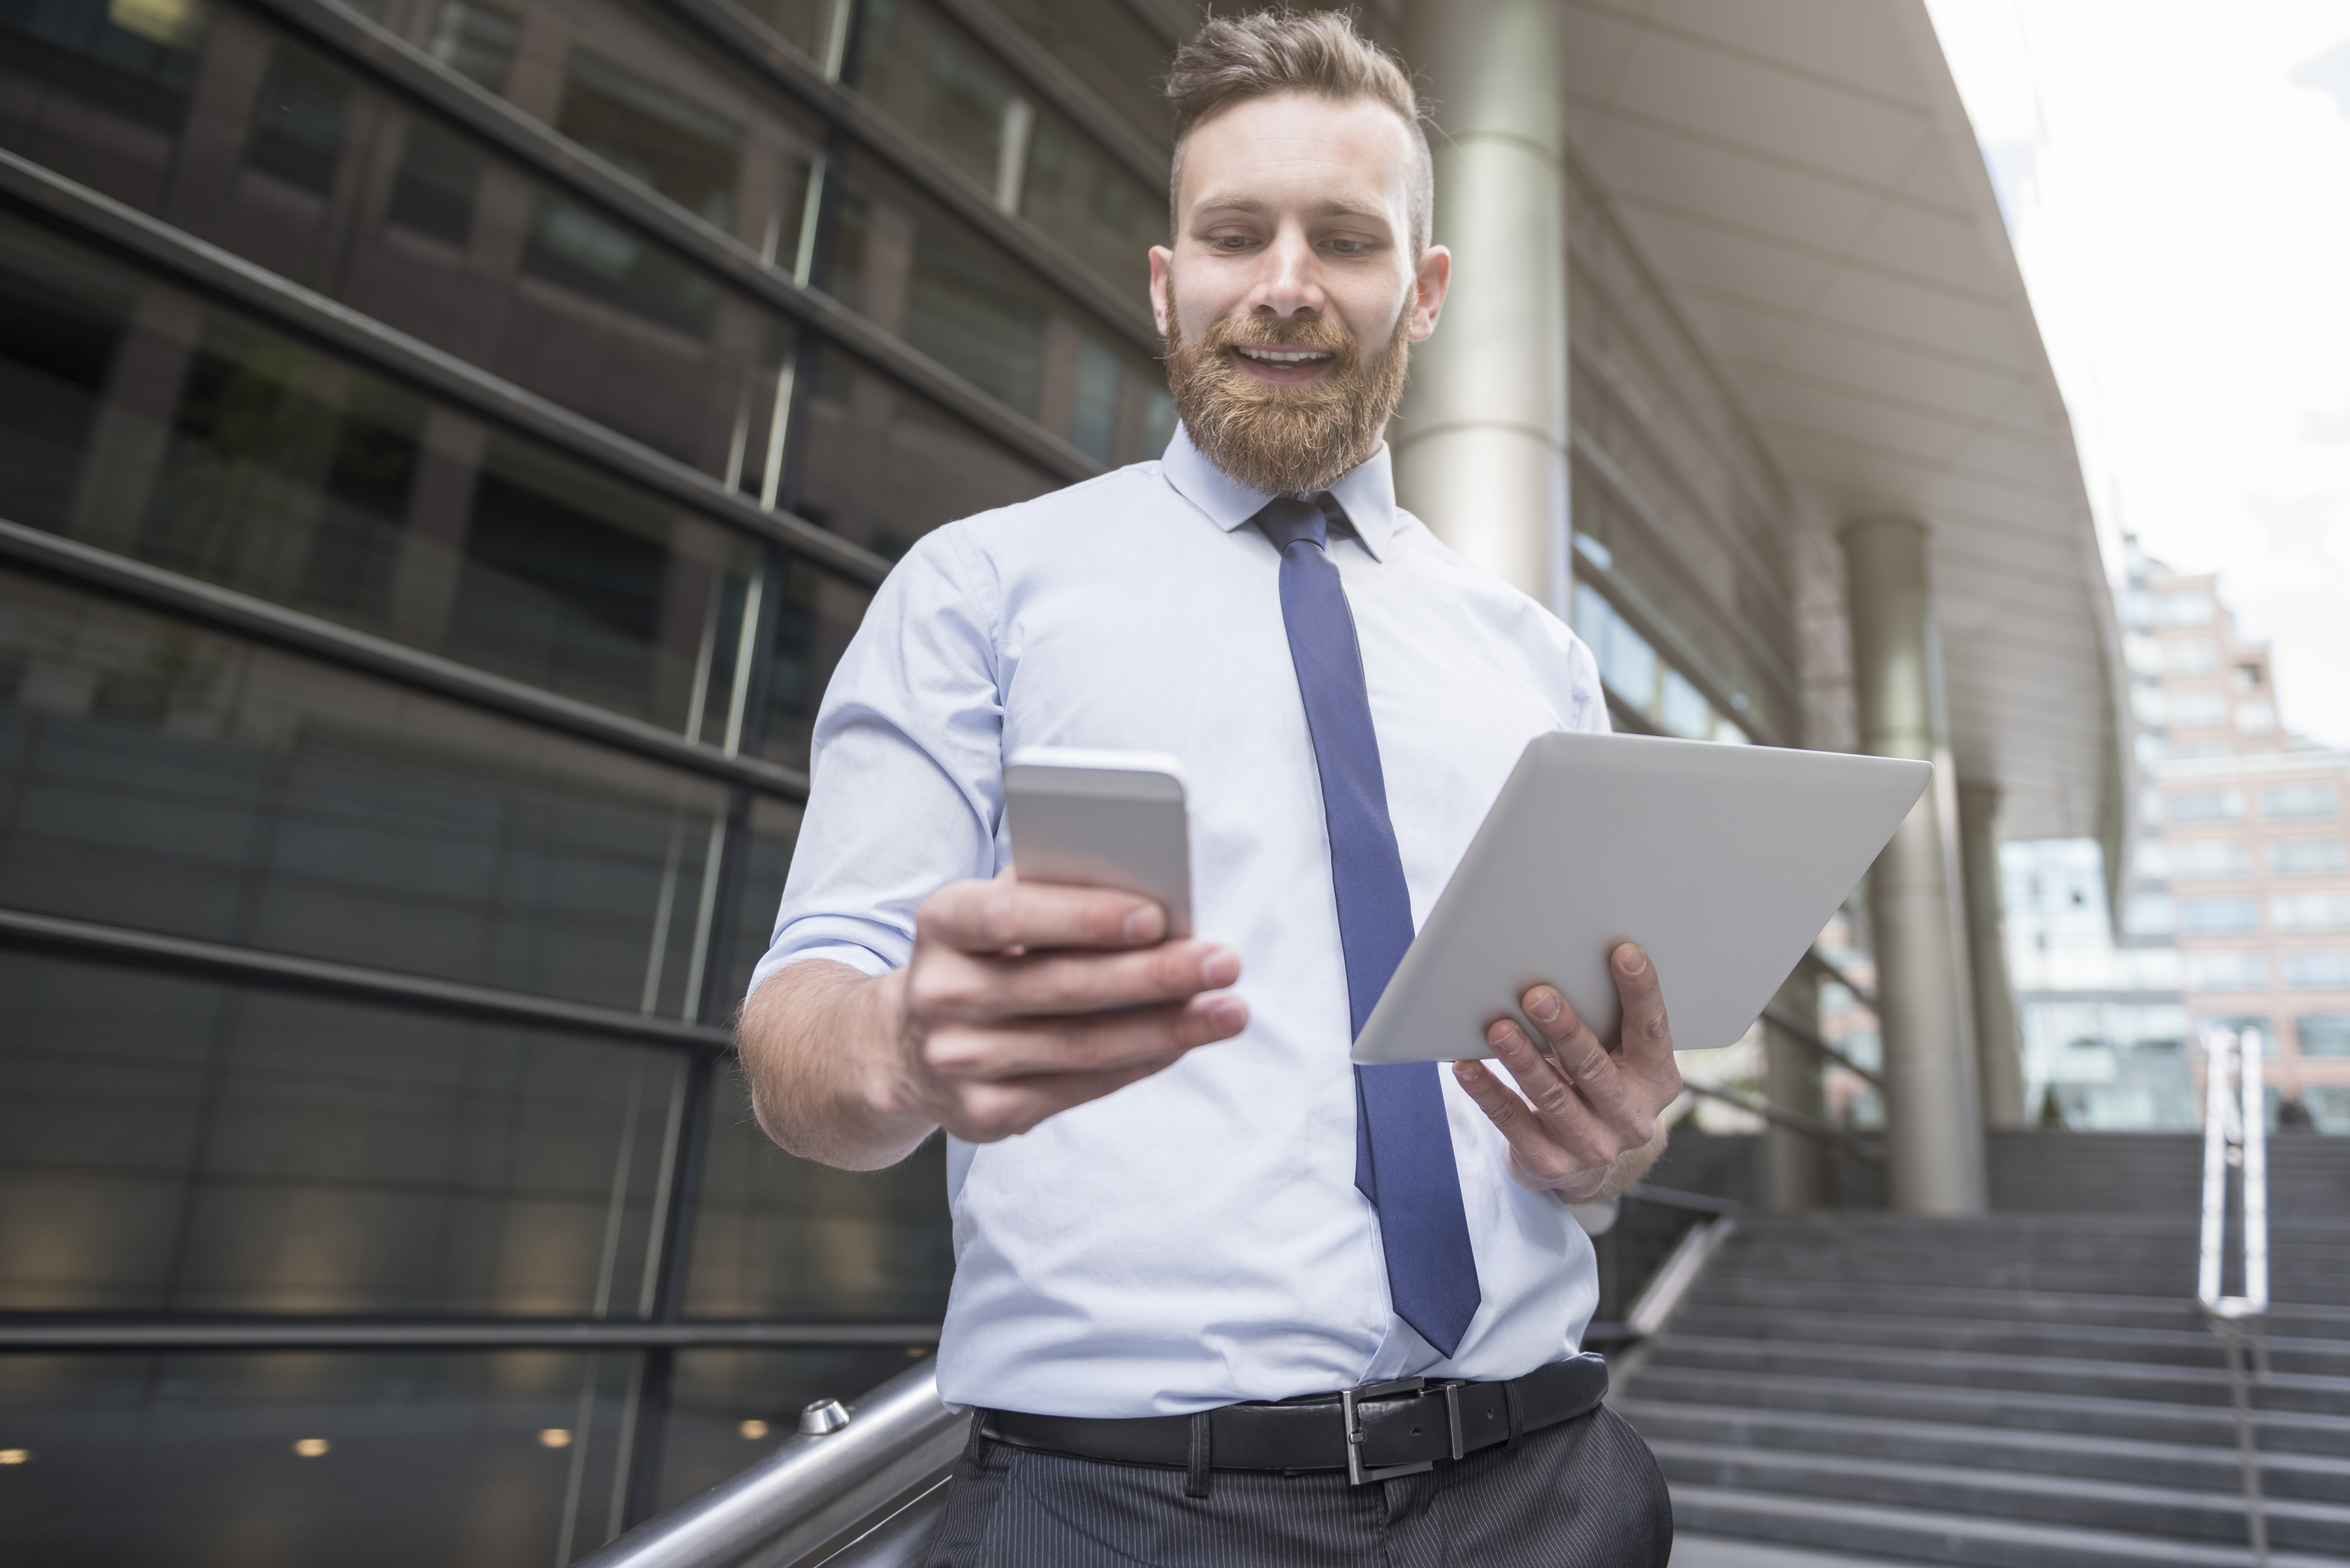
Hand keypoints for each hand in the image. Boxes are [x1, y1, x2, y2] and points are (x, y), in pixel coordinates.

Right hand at [880, 872, 1248, 1142]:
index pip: (1010, 916)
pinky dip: (1141, 1062)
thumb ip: (1055, 891)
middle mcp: (940, 995)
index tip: (1157, 914)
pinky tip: (1186, 1040)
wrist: (909, 1047)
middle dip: (1152, 975)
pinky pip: (1080, 1088)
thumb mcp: (999, 910)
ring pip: (1081, 1046)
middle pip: (1061, 987)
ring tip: (1229, 1010)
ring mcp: (958, 1063)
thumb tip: (1156, 894)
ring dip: (1166, 1029)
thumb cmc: (984, 955)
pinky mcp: (985, 1116)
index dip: (1083, 916)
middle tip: (1225, 961)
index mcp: (941, 925)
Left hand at [1450, 943, 1682, 1200]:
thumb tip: (1559, 965)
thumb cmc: (1596, 1084)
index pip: (1652, 1031)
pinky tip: (1465, 1066)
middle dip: (1565, 1030)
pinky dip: (1487, 1092)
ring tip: (1497, 1028)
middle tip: (1536, 996)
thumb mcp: (1615, 1058)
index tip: (1624, 952)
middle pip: (1594, 1068)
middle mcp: (1631, 1118)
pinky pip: (1512, 1122)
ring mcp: (1592, 1146)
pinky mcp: (1550, 1164)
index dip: (1641, 992)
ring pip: (1552, 1097)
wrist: (1585, 1164)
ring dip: (1522, 1060)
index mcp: (1656, 1081)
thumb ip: (1603, 1022)